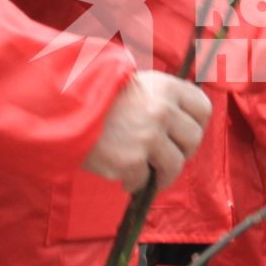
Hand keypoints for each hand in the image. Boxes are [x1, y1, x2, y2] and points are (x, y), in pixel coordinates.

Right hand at [82, 71, 211, 193]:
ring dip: (162, 174)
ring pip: (174, 165)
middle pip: (193, 139)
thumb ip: (161, 99)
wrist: (62, 108)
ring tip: (144, 171)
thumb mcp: (135, 83)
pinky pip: (143, 180)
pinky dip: (133, 181)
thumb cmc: (96, 97)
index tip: (184, 135)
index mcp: (166, 87)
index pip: (202, 108)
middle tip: (163, 156)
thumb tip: (182, 123)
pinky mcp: (132, 160)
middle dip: (181, 151)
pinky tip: (120, 174)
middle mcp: (162, 110)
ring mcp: (149, 136)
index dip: (196, 124)